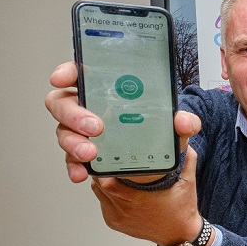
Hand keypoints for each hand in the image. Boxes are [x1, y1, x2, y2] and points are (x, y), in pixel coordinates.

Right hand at [46, 61, 199, 182]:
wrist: (156, 160)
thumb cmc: (157, 129)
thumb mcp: (175, 123)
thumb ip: (183, 121)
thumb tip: (184, 122)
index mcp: (106, 88)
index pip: (80, 72)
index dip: (66, 72)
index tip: (61, 78)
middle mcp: (88, 106)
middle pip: (63, 102)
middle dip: (73, 114)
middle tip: (95, 126)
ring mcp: (81, 130)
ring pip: (64, 131)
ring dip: (73, 142)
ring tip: (91, 153)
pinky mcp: (82, 153)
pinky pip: (71, 158)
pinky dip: (74, 166)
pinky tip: (81, 173)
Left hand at [90, 145, 202, 245]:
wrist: (180, 235)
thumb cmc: (182, 210)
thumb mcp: (189, 182)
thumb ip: (187, 159)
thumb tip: (183, 139)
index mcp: (139, 199)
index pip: (107, 180)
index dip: (104, 166)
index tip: (108, 154)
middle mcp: (124, 209)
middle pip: (99, 184)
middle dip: (102, 169)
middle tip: (107, 156)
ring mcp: (117, 217)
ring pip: (98, 192)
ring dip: (102, 180)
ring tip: (111, 169)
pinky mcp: (113, 222)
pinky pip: (102, 202)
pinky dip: (106, 192)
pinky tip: (116, 186)